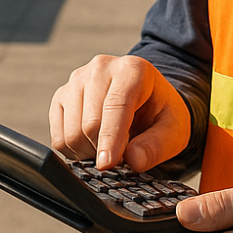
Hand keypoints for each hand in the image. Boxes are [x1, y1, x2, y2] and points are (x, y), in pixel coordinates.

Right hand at [49, 55, 190, 170]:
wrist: (146, 96)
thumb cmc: (159, 112)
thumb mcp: (173, 129)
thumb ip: (156, 146)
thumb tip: (133, 161)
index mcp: (132, 69)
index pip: (116, 106)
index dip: (111, 139)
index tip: (107, 165)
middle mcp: (100, 68)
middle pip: (90, 123)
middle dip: (104, 150)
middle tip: (122, 157)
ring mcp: (77, 80)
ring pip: (71, 132)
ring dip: (89, 152)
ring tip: (109, 147)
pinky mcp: (61, 96)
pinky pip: (58, 136)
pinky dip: (74, 150)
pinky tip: (92, 145)